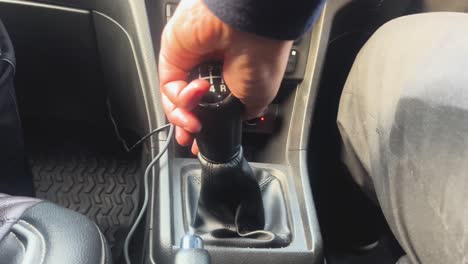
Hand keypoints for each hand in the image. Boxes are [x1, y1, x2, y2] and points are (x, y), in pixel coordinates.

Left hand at [159, 0, 291, 153]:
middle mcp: (208, 70)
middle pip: (188, 105)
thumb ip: (238, 112)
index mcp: (229, 79)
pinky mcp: (174, 55)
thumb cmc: (262, 55)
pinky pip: (168, 85)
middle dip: (188, 125)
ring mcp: (190, 63)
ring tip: (195, 121)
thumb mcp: (258, 98)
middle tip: (192, 137)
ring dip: (183, 115)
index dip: (203, 126)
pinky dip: (179, 97)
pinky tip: (196, 92)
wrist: (250, 26)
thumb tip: (229, 122)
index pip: (208, 107)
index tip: (200, 142)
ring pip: (175, 99)